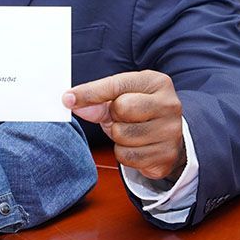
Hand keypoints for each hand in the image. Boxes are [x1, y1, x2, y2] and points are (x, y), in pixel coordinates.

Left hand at [63, 70, 185, 180]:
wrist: (168, 137)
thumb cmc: (139, 112)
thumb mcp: (119, 99)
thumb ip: (96, 100)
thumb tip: (71, 101)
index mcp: (157, 82)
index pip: (116, 85)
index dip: (89, 92)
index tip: (68, 98)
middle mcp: (169, 105)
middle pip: (122, 109)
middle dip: (113, 116)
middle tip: (120, 118)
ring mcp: (171, 132)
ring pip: (122, 135)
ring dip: (117, 137)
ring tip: (129, 131)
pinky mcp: (166, 156)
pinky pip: (127, 157)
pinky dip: (124, 153)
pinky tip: (136, 146)